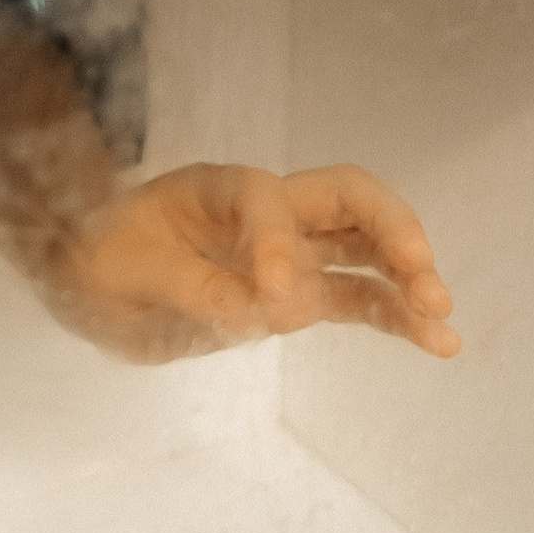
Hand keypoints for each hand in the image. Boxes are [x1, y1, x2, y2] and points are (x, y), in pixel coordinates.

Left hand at [35, 162, 462, 366]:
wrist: (92, 278)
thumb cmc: (101, 260)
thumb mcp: (124, 272)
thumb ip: (190, 285)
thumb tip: (263, 307)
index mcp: (219, 190)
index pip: (267, 201)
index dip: (276, 244)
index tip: (271, 297)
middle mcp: (268, 212)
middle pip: (348, 199)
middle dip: (391, 230)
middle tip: (420, 275)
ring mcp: (290, 253)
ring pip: (365, 252)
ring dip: (407, 280)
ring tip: (441, 319)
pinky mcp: (296, 295)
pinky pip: (355, 300)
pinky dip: (394, 318)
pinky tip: (436, 342)